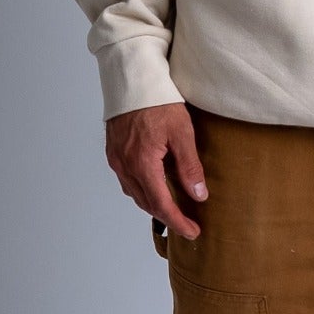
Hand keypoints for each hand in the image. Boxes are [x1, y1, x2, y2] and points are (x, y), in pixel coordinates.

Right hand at [106, 102, 208, 240]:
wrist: (132, 80)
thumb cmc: (158, 101)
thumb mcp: (181, 132)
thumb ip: (189, 166)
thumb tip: (199, 195)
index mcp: (143, 164)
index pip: (161, 204)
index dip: (178, 222)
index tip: (192, 232)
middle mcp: (125, 166)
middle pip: (147, 203)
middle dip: (167, 217)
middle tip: (187, 224)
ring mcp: (116, 160)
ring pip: (135, 193)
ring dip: (153, 204)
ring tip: (173, 208)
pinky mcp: (113, 152)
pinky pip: (127, 180)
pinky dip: (142, 189)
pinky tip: (154, 185)